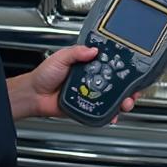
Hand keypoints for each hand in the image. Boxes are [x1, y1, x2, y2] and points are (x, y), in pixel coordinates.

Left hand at [22, 45, 137, 120]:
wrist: (34, 95)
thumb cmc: (44, 75)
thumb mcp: (61, 57)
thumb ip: (76, 52)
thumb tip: (93, 50)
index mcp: (88, 64)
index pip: (110, 65)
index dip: (122, 68)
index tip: (132, 70)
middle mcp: (91, 79)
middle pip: (115, 84)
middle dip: (128, 88)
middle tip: (132, 91)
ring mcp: (90, 94)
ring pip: (112, 99)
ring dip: (122, 102)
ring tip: (126, 103)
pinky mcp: (86, 107)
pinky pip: (102, 112)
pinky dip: (110, 115)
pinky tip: (114, 115)